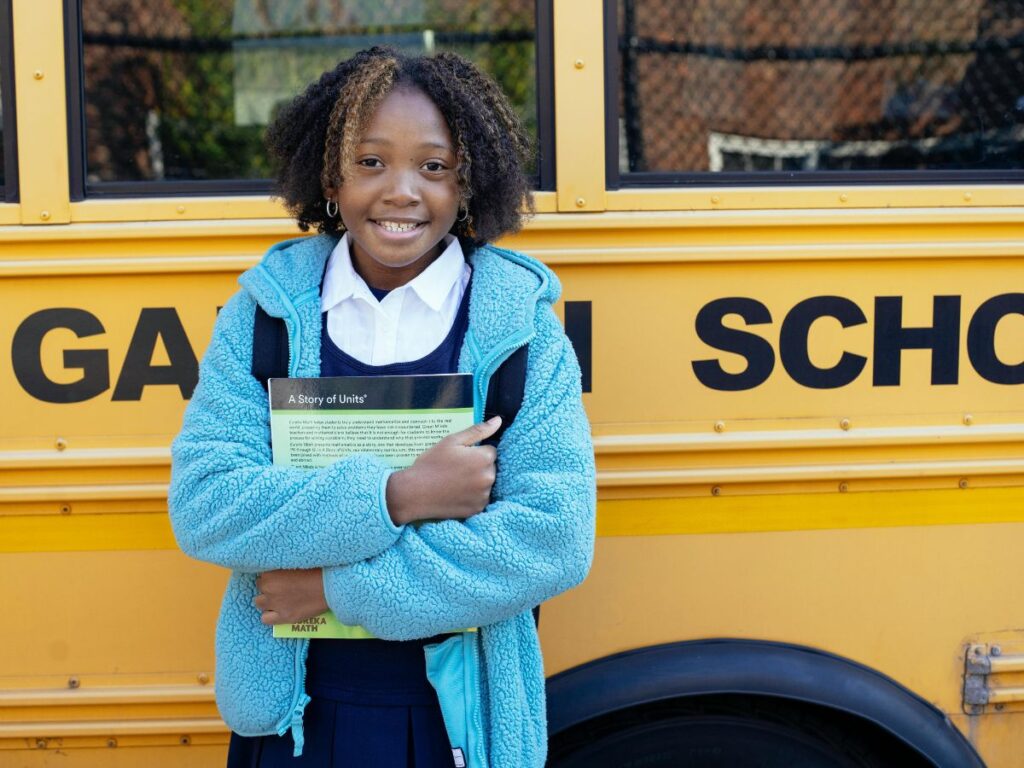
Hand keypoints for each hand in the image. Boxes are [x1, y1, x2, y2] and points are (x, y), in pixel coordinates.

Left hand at [254, 569, 328, 625]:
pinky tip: (279, 611)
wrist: (329, 586)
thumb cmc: (316, 569)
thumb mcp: (294, 561)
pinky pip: (265, 619)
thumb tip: (275, 570)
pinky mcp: (284, 617)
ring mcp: (276, 604)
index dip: (271, 575)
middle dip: (269, 587)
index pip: (261, 574)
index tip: (280, 576)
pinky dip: (270, 615)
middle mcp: (269, 589)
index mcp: (270, 573)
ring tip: (279, 598)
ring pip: (259, 603)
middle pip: (260, 588)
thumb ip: (280, 567)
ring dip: (267, 600)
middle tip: (282, 586)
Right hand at [386, 416, 500, 525]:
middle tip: (455, 470)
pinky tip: (456, 493)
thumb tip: (498, 420)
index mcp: (484, 458)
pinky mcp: (478, 509)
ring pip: (485, 483)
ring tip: (454, 482)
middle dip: (477, 466)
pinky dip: (472, 496)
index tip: (459, 457)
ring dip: (476, 482)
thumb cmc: (431, 463)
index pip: (490, 451)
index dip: (474, 452)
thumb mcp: (452, 441)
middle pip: (490, 467)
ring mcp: (484, 495)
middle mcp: (489, 477)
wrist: (414, 493)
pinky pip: (480, 498)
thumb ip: (478, 430)